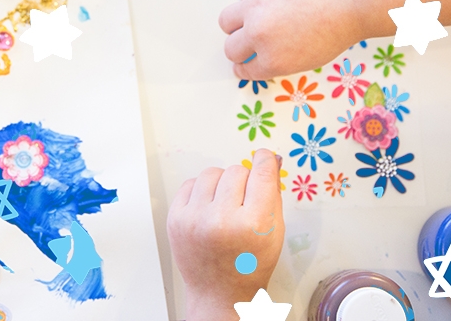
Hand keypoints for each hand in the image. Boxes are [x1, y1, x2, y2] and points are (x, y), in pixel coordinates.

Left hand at [167, 150, 284, 320]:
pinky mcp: (176, 219)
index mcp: (253, 224)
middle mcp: (222, 220)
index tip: (263, 156)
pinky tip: (208, 210)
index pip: (262, 172)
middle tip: (243, 203)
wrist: (219, 294)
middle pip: (237, 170)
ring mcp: (195, 219)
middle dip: (244, 182)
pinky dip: (201, 192)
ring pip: (213, 173)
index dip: (265, 160)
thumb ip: (273, 194)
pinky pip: (191, 183)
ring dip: (221, 184)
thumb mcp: (274, 232)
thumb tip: (270, 160)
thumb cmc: (249, 266)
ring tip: (225, 206)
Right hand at [219, 0, 361, 79]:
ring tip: (251, 20)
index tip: (244, 63)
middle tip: (248, 44)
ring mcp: (256, 7)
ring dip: (236, 24)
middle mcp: (259, 35)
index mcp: (272, 61)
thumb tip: (256, 55)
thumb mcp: (306, 59)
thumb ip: (277, 59)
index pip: (244, 70)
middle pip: (230, 48)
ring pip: (226, 20)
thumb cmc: (335, 31)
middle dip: (238, 49)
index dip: (245, 67)